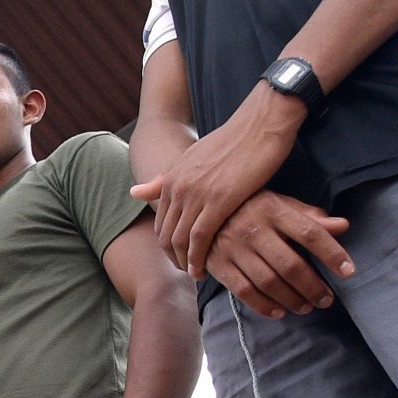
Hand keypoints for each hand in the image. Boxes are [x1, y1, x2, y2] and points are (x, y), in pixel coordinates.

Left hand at [131, 84, 308, 281]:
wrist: (262, 122)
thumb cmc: (235, 141)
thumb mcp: (193, 157)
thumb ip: (165, 179)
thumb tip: (135, 192)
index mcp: (172, 178)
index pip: (160, 222)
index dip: (167, 245)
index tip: (178, 258)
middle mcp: (178, 187)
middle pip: (165, 234)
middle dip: (173, 258)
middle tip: (185, 272)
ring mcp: (196, 194)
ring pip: (179, 239)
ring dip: (185, 262)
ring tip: (195, 275)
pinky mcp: (219, 200)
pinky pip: (199, 238)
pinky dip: (198, 258)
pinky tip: (204, 270)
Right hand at [201, 191, 351, 316]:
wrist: (201, 210)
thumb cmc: (251, 207)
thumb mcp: (280, 204)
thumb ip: (309, 217)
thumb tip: (343, 226)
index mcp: (274, 210)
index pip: (310, 233)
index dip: (332, 253)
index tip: (349, 272)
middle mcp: (254, 229)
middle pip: (290, 264)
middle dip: (312, 287)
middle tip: (326, 300)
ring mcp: (234, 248)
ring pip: (268, 281)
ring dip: (291, 299)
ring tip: (307, 308)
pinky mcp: (219, 264)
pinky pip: (243, 291)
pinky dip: (263, 305)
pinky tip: (279, 312)